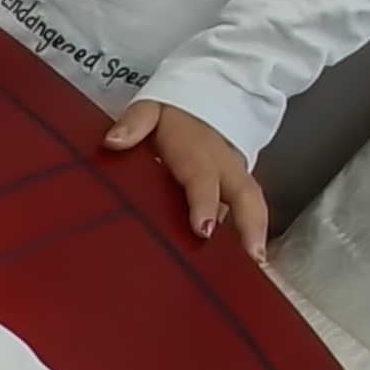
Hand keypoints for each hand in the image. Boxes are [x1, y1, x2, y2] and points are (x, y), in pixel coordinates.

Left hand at [104, 98, 268, 258]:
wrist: (206, 98)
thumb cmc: (172, 115)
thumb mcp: (151, 108)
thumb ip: (136, 123)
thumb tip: (113, 141)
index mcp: (197, 150)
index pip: (201, 177)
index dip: (204, 202)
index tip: (204, 230)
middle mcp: (222, 166)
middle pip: (244, 195)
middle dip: (249, 226)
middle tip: (251, 259)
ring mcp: (233, 180)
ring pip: (251, 206)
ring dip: (255, 236)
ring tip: (256, 270)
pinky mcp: (236, 191)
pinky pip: (245, 214)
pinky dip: (247, 239)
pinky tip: (243, 269)